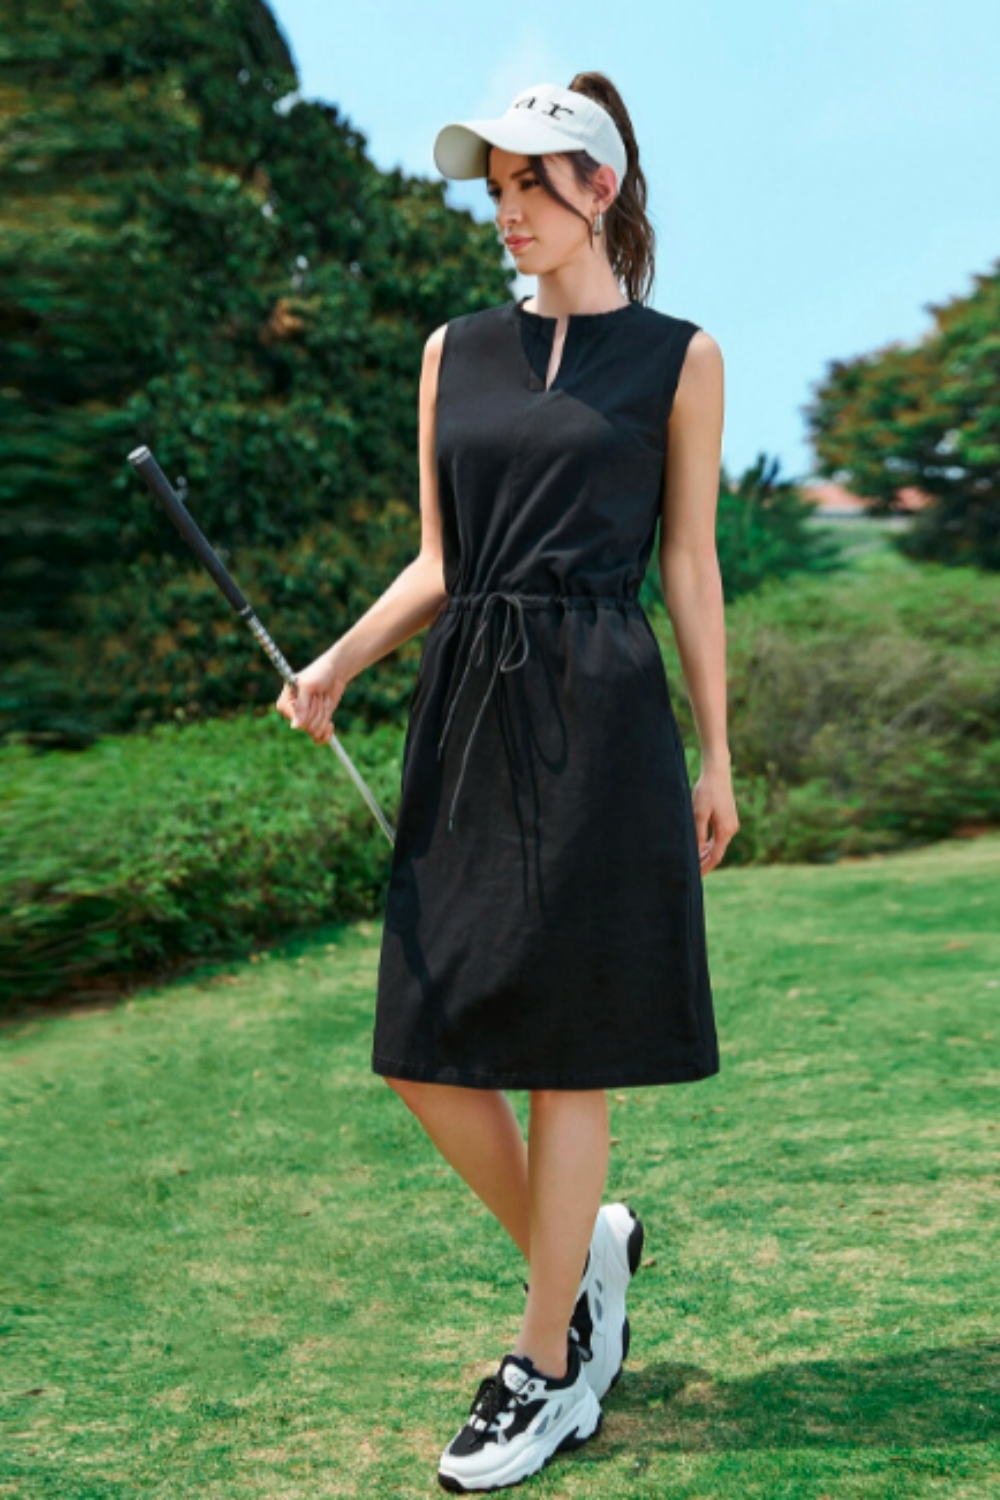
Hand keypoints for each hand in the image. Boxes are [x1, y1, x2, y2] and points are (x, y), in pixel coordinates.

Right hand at [275, 649, 347, 745]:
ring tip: (323, 700)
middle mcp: (292, 715)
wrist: (334, 673)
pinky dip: (326, 734)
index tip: (313, 694)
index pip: (297, 721)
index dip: (310, 710)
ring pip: (315, 731)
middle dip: (319, 711)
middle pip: (307, 727)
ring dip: (324, 715)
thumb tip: (294, 727)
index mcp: (284, 704)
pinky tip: (330, 724)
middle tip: (319, 695)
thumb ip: (301, 706)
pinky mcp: (315, 724)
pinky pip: (318, 739)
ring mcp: (304, 720)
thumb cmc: (318, 674)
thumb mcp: (308, 686)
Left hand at [692, 759, 738, 873]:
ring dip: (706, 854)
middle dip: (705, 863)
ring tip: (693, 863)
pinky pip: (719, 837)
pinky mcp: (728, 819)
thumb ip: (698, 835)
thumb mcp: (698, 814)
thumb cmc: (706, 791)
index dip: (705, 868)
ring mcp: (731, 824)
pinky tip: (700, 847)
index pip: (716, 857)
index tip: (695, 877)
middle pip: (718, 852)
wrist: (717, 773)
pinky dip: (709, 844)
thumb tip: (696, 853)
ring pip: (718, 845)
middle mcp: (732, 829)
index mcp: (725, 830)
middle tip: (691, 873)